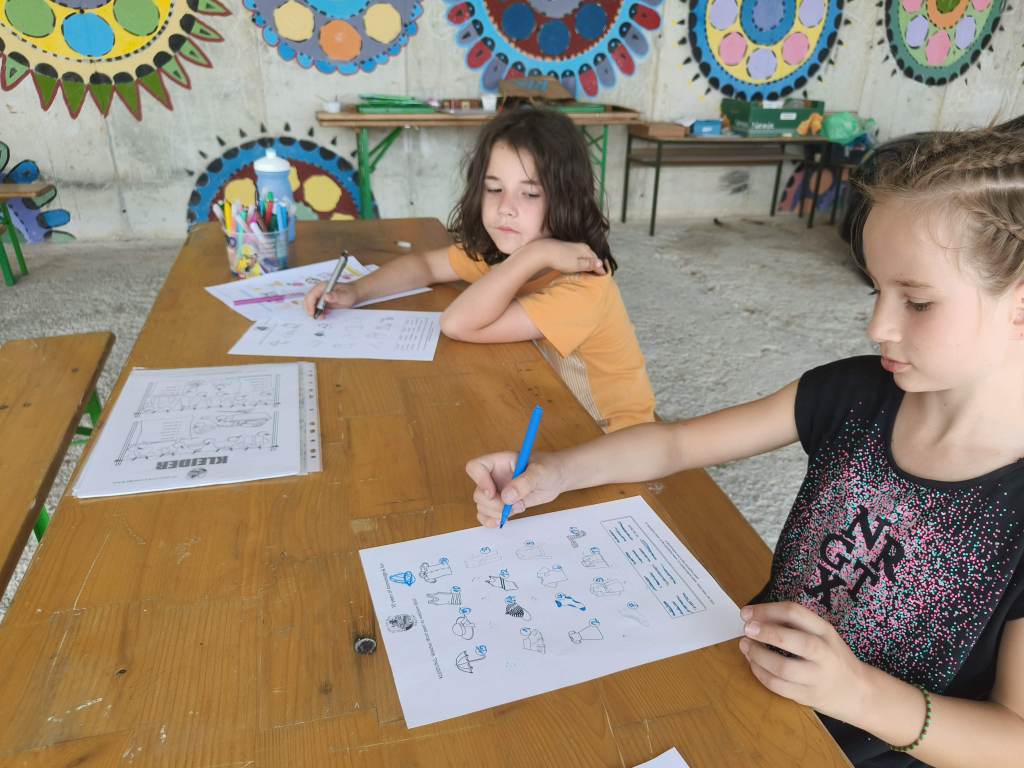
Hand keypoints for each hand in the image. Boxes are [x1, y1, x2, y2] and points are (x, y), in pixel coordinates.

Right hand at [303, 281, 356, 315]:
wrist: (353, 294)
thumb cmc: (349, 293)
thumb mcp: (344, 295)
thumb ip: (335, 296)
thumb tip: (326, 296)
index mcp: (322, 286)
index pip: (311, 295)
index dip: (310, 304)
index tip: (312, 313)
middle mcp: (319, 291)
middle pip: (308, 300)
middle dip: (310, 309)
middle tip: (316, 317)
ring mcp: (319, 296)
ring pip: (310, 305)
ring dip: (313, 312)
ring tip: (322, 316)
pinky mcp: (321, 302)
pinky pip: (315, 308)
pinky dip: (317, 312)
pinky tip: (324, 315)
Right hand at [465, 451, 564, 527]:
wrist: (557, 478)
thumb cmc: (549, 468)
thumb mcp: (540, 472)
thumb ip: (525, 482)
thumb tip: (506, 497)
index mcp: (499, 462)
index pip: (475, 467)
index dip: (479, 480)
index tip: (493, 492)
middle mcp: (494, 477)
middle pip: (478, 493)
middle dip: (492, 504)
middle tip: (510, 506)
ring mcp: (497, 491)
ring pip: (482, 506)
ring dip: (495, 513)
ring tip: (517, 508)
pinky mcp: (503, 504)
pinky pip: (486, 514)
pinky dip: (490, 520)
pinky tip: (501, 521)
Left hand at [518, 240, 605, 275]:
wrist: (542, 252)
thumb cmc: (560, 259)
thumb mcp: (577, 264)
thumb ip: (589, 264)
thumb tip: (601, 263)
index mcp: (585, 249)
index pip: (596, 259)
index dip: (600, 268)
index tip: (604, 275)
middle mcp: (580, 245)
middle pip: (591, 256)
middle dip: (595, 263)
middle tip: (599, 272)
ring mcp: (571, 246)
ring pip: (583, 255)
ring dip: (587, 261)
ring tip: (589, 269)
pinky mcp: (564, 248)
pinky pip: (576, 255)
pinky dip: (579, 260)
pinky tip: (577, 263)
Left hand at [739, 601, 870, 723]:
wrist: (860, 693)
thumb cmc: (833, 657)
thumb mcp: (822, 635)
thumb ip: (795, 625)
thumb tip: (756, 617)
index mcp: (826, 631)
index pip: (795, 613)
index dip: (767, 610)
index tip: (746, 613)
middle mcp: (824, 653)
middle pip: (794, 640)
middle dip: (766, 632)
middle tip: (746, 629)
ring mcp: (817, 678)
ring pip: (783, 668)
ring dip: (758, 656)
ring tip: (745, 646)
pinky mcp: (808, 697)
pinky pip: (779, 687)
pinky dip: (760, 674)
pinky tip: (753, 664)